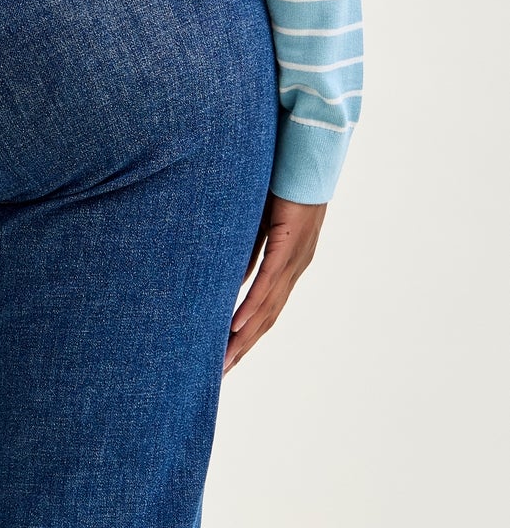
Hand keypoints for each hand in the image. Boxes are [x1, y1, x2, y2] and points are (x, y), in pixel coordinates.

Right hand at [225, 193, 326, 372]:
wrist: (307, 154)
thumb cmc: (283, 183)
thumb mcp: (259, 225)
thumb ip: (250, 254)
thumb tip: (234, 281)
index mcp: (289, 265)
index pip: (267, 309)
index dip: (248, 335)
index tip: (228, 356)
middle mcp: (295, 268)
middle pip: (267, 318)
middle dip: (243, 347)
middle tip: (220, 374)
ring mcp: (294, 259)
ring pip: (267, 307)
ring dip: (244, 337)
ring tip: (224, 360)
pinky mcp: (288, 244)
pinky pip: (267, 282)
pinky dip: (251, 307)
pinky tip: (236, 326)